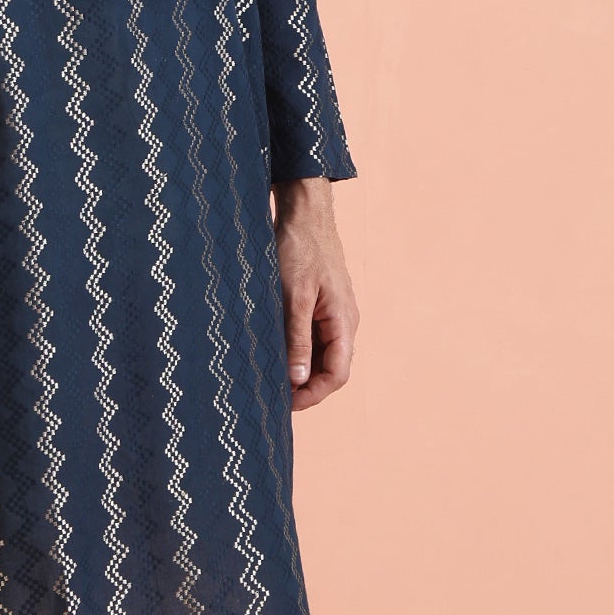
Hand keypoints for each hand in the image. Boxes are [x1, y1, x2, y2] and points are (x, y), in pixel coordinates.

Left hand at [272, 176, 356, 413]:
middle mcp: (344, 321)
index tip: (285, 402)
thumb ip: (297, 338)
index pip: (337, 374)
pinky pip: (313, 336)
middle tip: (272, 393)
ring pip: (320, 354)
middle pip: (330, 368)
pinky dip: (296, 348)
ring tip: (269, 374)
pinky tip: (273, 350)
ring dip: (299, 367)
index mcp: (344, 321)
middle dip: (304, 385)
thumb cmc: (299, 248)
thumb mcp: (293, 296)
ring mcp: (333, 313)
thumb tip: (298, 379)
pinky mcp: (321, 305)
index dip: (312, 394)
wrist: (303, 212)